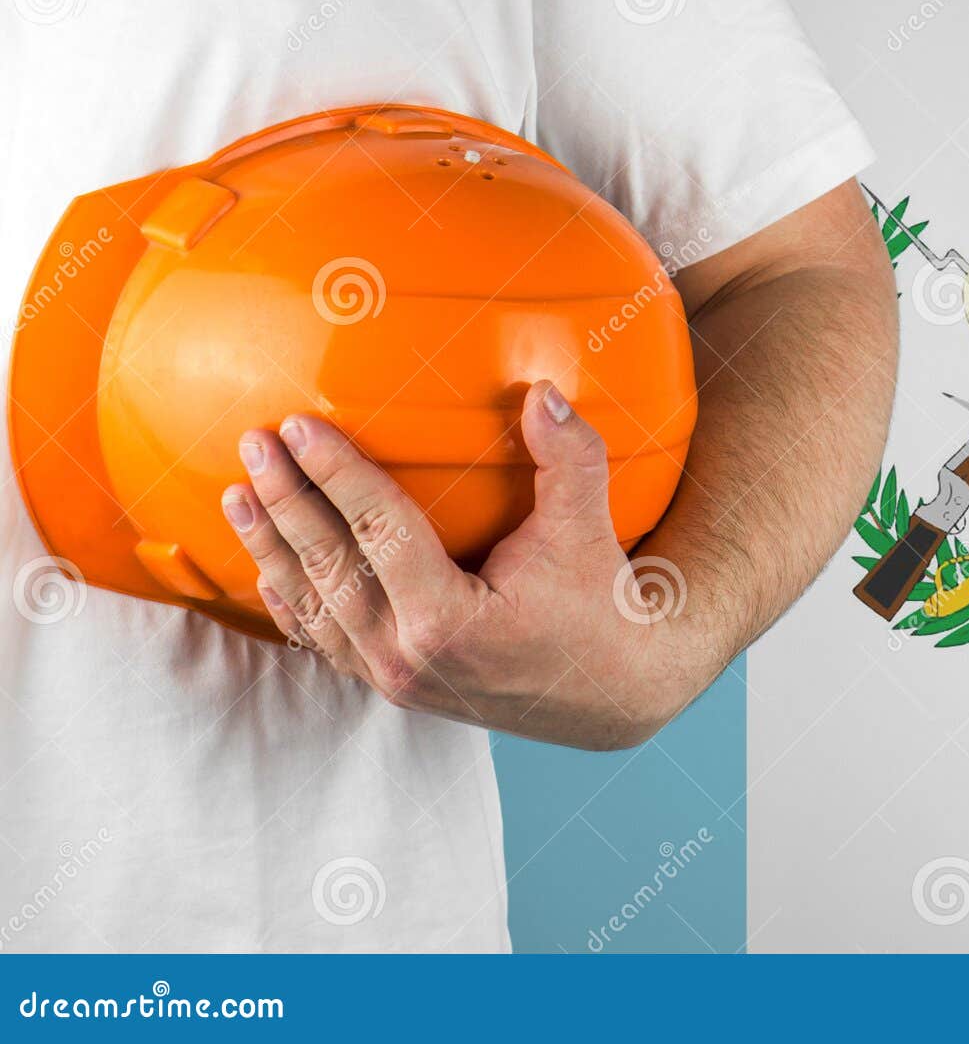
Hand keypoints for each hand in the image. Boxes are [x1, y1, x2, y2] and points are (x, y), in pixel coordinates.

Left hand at [221, 382, 685, 749]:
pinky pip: (327, 642)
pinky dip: (291, 602)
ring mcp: (396, 679)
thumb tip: (541, 392)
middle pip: (329, 567)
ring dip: (272, 549)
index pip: (376, 531)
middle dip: (286, 501)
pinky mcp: (396, 686)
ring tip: (238, 494)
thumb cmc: (601, 608)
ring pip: (315, 607)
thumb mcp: (589, 529)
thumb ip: (569, 458)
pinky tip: (268, 568)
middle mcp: (407, 657)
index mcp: (447, 620)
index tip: (299, 426)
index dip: (335, 474)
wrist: (612, 694)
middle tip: (254, 443)